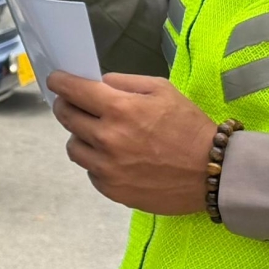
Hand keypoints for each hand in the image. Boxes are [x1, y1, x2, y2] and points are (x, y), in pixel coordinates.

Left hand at [48, 72, 218, 214]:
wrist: (212, 171)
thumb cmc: (189, 127)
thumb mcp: (162, 90)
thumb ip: (125, 82)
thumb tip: (98, 83)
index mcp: (119, 109)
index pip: (72, 91)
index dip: (60, 82)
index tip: (57, 80)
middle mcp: (106, 138)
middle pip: (66, 117)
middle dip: (67, 105)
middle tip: (74, 103)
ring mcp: (106, 167)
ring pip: (73, 146)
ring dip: (81, 136)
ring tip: (100, 134)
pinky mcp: (111, 189)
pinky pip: (90, 170)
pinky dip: (97, 161)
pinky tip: (116, 157)